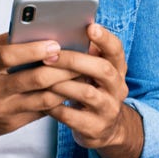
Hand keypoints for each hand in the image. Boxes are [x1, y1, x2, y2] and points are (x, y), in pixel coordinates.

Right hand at [0, 33, 76, 157]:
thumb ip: (7, 41)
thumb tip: (39, 29)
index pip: (7, 56)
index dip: (33, 49)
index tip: (55, 43)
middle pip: (33, 79)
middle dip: (61, 68)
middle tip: (80, 58)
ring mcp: (1, 110)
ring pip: (43, 99)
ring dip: (66, 86)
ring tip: (81, 74)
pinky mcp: (11, 125)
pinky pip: (41, 112)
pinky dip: (58, 100)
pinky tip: (69, 90)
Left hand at [44, 22, 143, 157]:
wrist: (104, 130)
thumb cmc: (90, 90)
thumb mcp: (92, 72)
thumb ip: (83, 54)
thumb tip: (57, 29)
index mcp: (117, 69)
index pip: (117, 50)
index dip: (105, 39)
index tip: (90, 27)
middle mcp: (117, 88)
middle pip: (103, 70)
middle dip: (75, 60)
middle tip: (50, 55)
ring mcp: (108, 110)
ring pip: (87, 93)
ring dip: (62, 83)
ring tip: (41, 76)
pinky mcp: (95, 129)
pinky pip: (72, 117)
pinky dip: (55, 107)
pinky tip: (40, 100)